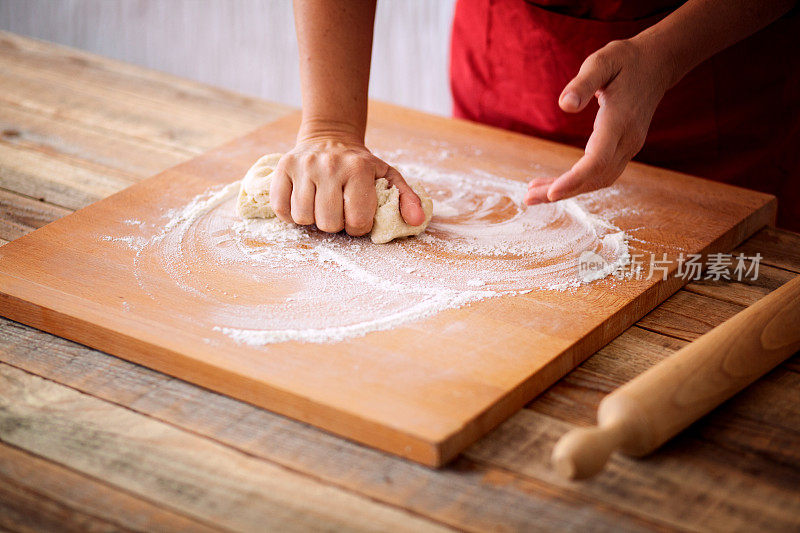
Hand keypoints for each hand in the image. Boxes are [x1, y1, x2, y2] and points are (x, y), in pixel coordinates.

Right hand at [269, 134, 425, 235]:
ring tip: (322, 206)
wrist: (331, 137)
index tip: (358, 217)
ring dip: (313, 219)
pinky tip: (304, 203)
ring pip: (303, 218)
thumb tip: (417, 221)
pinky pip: (281, 209)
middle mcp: (329, 166)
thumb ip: (407, 199)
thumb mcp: (389, 177)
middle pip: (328, 223)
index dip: (358, 227)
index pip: (357, 222)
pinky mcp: (282, 169)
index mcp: (358, 169)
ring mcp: (304, 166)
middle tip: (339, 211)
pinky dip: (291, 213)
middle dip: (336, 225)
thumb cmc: (362, 165)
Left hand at [525, 38, 671, 204]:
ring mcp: (628, 147)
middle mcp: (627, 139)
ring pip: (598, 180)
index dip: (574, 179)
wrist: (656, 65)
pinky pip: (600, 174)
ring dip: (568, 191)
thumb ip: (583, 83)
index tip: (551, 194)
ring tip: (534, 194)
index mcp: (619, 120)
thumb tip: (565, 105)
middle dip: (562, 191)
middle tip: (528, 198)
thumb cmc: (625, 61)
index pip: (597, 160)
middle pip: (594, 177)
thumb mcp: (602, 62)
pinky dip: (578, 183)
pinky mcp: (624, 149)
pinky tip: (555, 184)